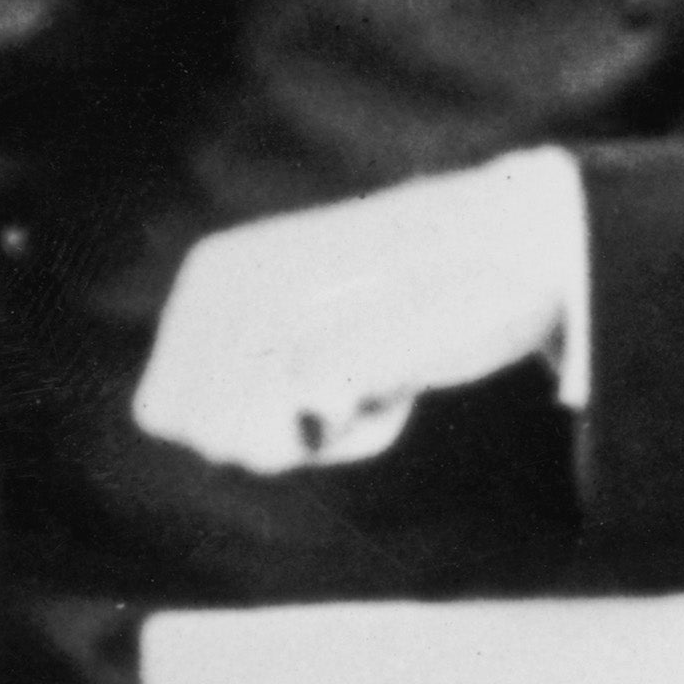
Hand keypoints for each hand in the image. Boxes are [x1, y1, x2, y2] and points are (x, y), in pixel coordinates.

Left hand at [133, 149, 581, 475]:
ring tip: (380, 378)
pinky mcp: (328, 349)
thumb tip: (213, 443)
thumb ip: (253, 373)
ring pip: (254, 447)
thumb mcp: (318, 313)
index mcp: (213, 274)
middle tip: (353, 381)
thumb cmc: (427, 290)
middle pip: (208, 438)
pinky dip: (369, 433)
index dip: (238, 424)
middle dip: (280, 435)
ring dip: (327, 436)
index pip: (162, 412)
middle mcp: (228, 289)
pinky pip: (322, 440)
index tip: (311, 382)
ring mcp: (275, 316)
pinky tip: (405, 385)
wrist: (520, 237)